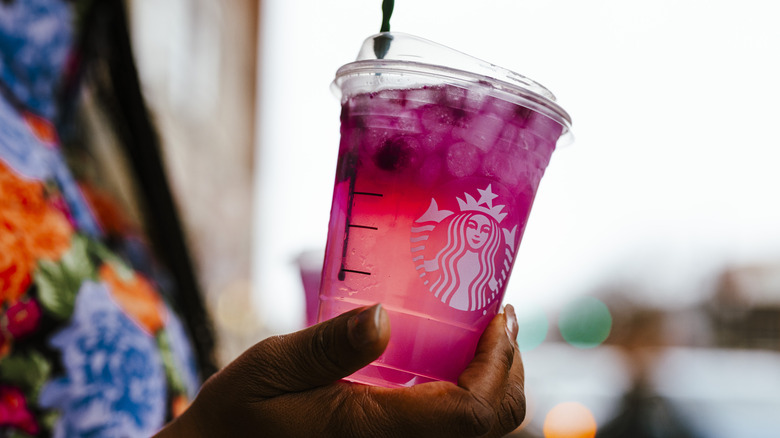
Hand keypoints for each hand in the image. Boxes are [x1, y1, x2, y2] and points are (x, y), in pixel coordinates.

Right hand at [156, 303, 524, 436]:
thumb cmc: (240, 415)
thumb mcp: (272, 367)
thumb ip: (327, 346)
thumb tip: (383, 317)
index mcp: (374, 431)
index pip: (470, 413)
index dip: (499, 365)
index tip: (500, 316)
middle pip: (488, 427)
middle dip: (508, 372)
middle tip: (500, 321)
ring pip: (475, 433)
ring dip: (491, 383)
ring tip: (483, 336)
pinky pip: (448, 433)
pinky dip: (466, 397)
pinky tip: (450, 364)